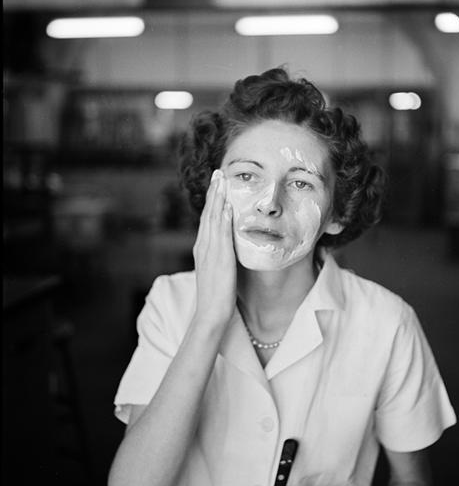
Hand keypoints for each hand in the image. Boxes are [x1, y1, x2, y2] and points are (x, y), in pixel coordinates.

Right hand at [193, 169, 236, 324]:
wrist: (211, 312)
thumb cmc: (216, 294)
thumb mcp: (217, 269)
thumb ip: (219, 254)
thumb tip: (227, 243)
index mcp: (204, 248)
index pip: (207, 219)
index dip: (213, 200)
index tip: (217, 183)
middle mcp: (204, 246)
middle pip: (208, 214)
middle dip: (214, 193)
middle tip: (218, 173)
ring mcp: (210, 252)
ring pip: (213, 220)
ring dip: (217, 200)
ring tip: (221, 181)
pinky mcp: (219, 259)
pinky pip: (221, 235)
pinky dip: (222, 220)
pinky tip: (227, 207)